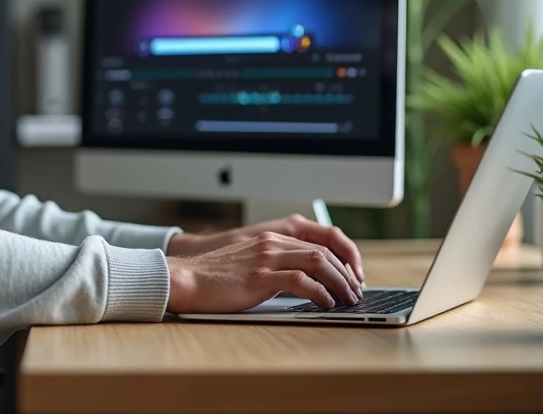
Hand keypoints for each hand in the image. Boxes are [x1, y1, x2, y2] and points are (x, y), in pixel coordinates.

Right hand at [167, 214, 364, 283]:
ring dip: (339, 282)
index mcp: (270, 238)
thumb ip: (273, 266)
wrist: (187, 279)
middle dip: (346, 273)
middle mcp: (271, 243)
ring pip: (317, 262)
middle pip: (322, 251)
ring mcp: (266, 258)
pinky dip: (319, 293)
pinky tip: (325, 304)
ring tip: (347, 299)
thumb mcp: (249, 264)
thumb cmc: (214, 278)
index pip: (317, 243)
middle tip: (355, 292)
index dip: (340, 260)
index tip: (350, 277)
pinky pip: (301, 282)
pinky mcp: (260, 276)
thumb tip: (302, 284)